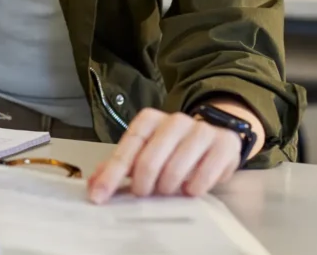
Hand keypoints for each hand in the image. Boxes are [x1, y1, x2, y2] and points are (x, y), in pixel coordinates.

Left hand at [87, 108, 243, 201]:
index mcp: (150, 120)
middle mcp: (174, 120)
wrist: (216, 139)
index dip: (112, 173)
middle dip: (143, 184)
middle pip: (149, 159)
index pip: (127, 147)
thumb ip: (119, 166)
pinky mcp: (223, 145)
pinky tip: (190, 189)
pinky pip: (205, 174)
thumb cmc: (174, 149)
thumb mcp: (146, 153)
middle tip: (144, 194)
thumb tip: (94, 183)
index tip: (99, 196)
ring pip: (176, 167)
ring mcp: (200, 131)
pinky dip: (194, 188)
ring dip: (168, 187)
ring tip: (168, 190)